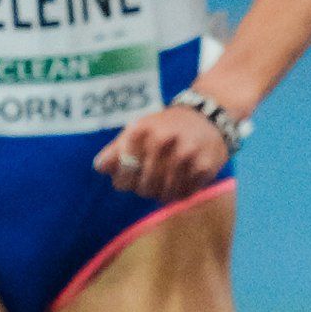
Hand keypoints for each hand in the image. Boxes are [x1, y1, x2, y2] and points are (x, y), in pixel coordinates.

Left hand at [94, 100, 230, 199]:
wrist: (210, 117)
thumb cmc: (166, 128)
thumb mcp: (140, 129)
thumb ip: (116, 149)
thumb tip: (100, 168)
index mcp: (140, 130)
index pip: (122, 172)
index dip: (125, 178)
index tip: (132, 173)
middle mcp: (162, 140)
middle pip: (142, 187)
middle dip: (145, 188)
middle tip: (151, 181)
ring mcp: (185, 154)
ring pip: (164, 194)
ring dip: (163, 193)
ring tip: (166, 182)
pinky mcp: (204, 166)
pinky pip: (185, 194)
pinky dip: (182, 193)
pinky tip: (184, 180)